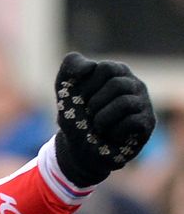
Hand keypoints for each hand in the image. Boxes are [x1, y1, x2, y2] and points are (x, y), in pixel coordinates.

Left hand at [54, 52, 154, 186]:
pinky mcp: (147, 123)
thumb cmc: (75, 115)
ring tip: (99, 126)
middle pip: (117, 84)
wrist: (78, 148)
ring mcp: (144, 103)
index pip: (105, 68)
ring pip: (125, 103)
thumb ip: (71, 65)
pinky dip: (113, 131)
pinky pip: (132, 122)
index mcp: (117, 72)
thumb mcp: (64, 87)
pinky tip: (111, 134)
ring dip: (101, 119)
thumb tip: (91, 66)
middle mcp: (134, 85)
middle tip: (90, 115)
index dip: (87, 87)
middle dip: (94, 104)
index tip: (81, 99)